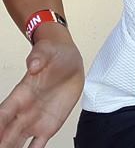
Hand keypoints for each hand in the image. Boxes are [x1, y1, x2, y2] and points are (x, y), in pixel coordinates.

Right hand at [0, 30, 83, 147]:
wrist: (71, 61)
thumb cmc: (55, 55)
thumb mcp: (47, 51)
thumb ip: (38, 56)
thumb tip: (33, 63)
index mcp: (20, 95)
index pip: (2, 115)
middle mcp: (23, 112)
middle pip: (5, 134)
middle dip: (1, 143)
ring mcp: (35, 120)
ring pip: (16, 143)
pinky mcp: (49, 125)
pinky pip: (38, 145)